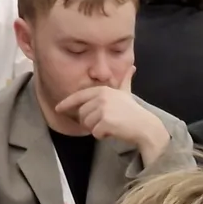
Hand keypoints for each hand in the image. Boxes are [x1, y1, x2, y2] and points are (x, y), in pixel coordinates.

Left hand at [54, 84, 169, 162]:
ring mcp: (103, 109)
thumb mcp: (127, 93)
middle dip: (89, 122)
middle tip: (103, 124)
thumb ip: (125, 80)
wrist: (145, 126)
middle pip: (82, 114)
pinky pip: (95, 133)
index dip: (67, 103)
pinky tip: (113, 132)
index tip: (58, 108)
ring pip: (87, 125)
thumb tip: (132, 67)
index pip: (79, 96)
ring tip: (110, 127)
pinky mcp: (105, 121)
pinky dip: (103, 136)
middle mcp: (101, 97)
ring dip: (97, 130)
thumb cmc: (135, 111)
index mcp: (102, 90)